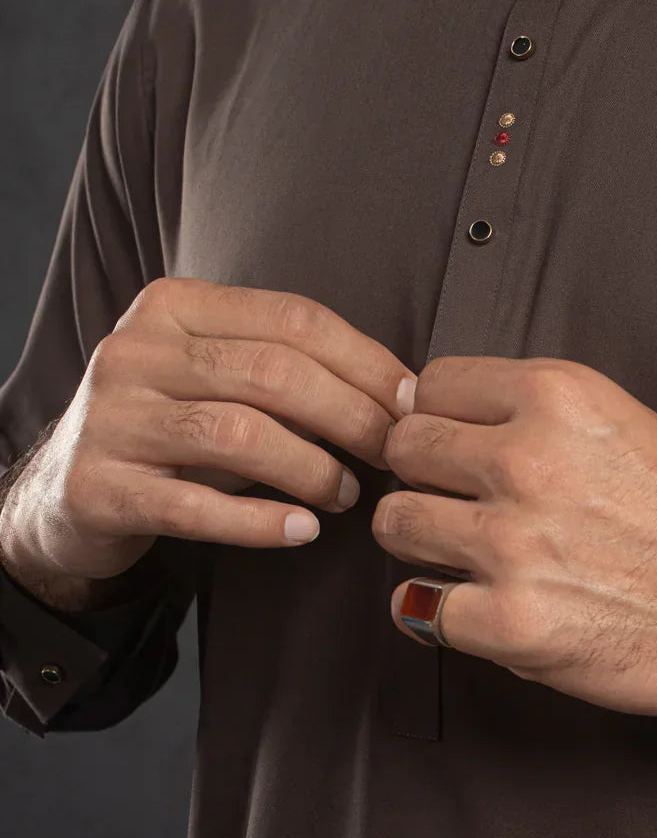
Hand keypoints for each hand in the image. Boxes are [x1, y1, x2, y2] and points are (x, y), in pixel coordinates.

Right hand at [0, 277, 414, 584]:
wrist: (63, 493)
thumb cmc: (173, 428)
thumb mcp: (219, 377)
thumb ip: (290, 369)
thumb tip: (399, 392)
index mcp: (173, 305)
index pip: (291, 318)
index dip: (364, 360)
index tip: (411, 399)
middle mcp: (135, 351)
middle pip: (272, 373)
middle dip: (350, 414)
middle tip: (390, 452)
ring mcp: (112, 420)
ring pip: (240, 434)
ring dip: (312, 468)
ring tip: (348, 494)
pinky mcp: (99, 489)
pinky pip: (198, 507)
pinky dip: (262, 522)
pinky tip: (304, 531)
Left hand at [374, 355, 656, 717]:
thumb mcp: (623, 418)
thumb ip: (537, 412)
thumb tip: (447, 412)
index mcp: (556, 397)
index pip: (433, 382)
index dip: (438, 414)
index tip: (451, 439)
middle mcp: (525, 460)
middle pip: (403, 446)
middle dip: (421, 471)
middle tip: (451, 496)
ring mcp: (511, 542)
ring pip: (395, 522)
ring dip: (420, 538)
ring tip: (457, 550)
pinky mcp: (510, 621)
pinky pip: (416, 607)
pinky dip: (435, 611)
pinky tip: (469, 605)